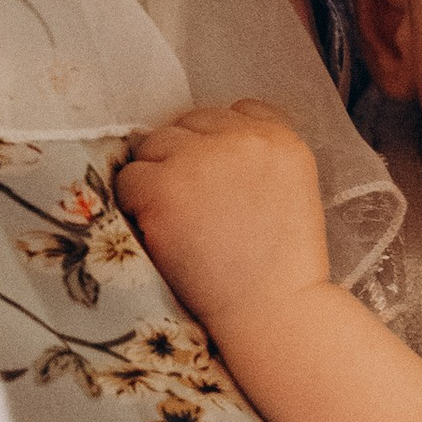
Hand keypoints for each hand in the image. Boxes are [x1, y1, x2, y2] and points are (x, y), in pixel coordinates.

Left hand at [116, 98, 330, 332]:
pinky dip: (135, 204)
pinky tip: (158, 232)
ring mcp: (201, 158)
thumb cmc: (283, 270)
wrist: (273, 312)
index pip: (239, 109)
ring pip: (154, 144)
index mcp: (283, 140)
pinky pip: (128, 178)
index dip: (219, 139)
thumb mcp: (293, 194)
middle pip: (190, 122)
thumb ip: (260, 161)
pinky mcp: (164, 185)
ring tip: (172, 218)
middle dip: (183, 156)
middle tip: (188, 202)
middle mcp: (243, 138)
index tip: (215, 173)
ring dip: (155, 175)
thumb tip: (209, 150)